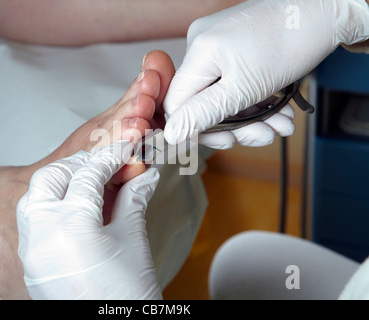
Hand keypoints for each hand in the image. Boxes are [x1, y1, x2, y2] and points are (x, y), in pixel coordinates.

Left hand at [16, 141, 161, 299]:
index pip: (88, 175)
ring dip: (62, 181)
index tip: (125, 151)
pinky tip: (78, 206)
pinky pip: (35, 218)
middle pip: (52, 177)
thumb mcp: (133, 240)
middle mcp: (42, 235)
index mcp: (70, 227)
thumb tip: (142, 175)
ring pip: (36, 195)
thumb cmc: (127, 295)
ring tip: (92, 183)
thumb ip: (133, 199)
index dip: (110, 157)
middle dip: (80, 165)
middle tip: (106, 166)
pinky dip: (54, 203)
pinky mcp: (33, 261)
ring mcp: (32, 250)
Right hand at [163, 0, 368, 147]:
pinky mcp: (234, 47)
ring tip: (280, 126)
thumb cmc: (290, 42)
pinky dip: (256, 101)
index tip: (227, 140)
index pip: (178, 102)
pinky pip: (234, 82)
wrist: (323, 11)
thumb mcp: (243, 89)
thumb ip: (203, 113)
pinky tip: (278, 113)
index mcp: (199, 52)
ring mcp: (219, 44)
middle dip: (236, 125)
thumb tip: (171, 134)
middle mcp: (203, 45)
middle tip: (263, 136)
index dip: (198, 127)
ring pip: (223, 95)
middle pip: (204, 101)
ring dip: (253, 118)